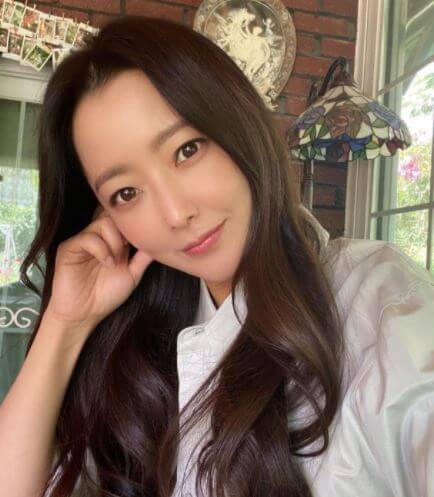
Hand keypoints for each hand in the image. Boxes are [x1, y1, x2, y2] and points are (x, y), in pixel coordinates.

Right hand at [46, 205, 152, 334]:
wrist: (83, 315)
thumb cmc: (106, 296)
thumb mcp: (132, 275)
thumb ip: (143, 258)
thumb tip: (160, 244)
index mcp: (111, 242)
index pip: (122, 220)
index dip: (133, 228)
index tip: (139, 246)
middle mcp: (97, 237)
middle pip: (114, 216)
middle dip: (126, 234)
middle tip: (127, 255)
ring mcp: (82, 241)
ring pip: (103, 223)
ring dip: (115, 242)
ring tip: (115, 262)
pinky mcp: (68, 248)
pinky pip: (87, 237)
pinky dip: (101, 249)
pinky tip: (107, 264)